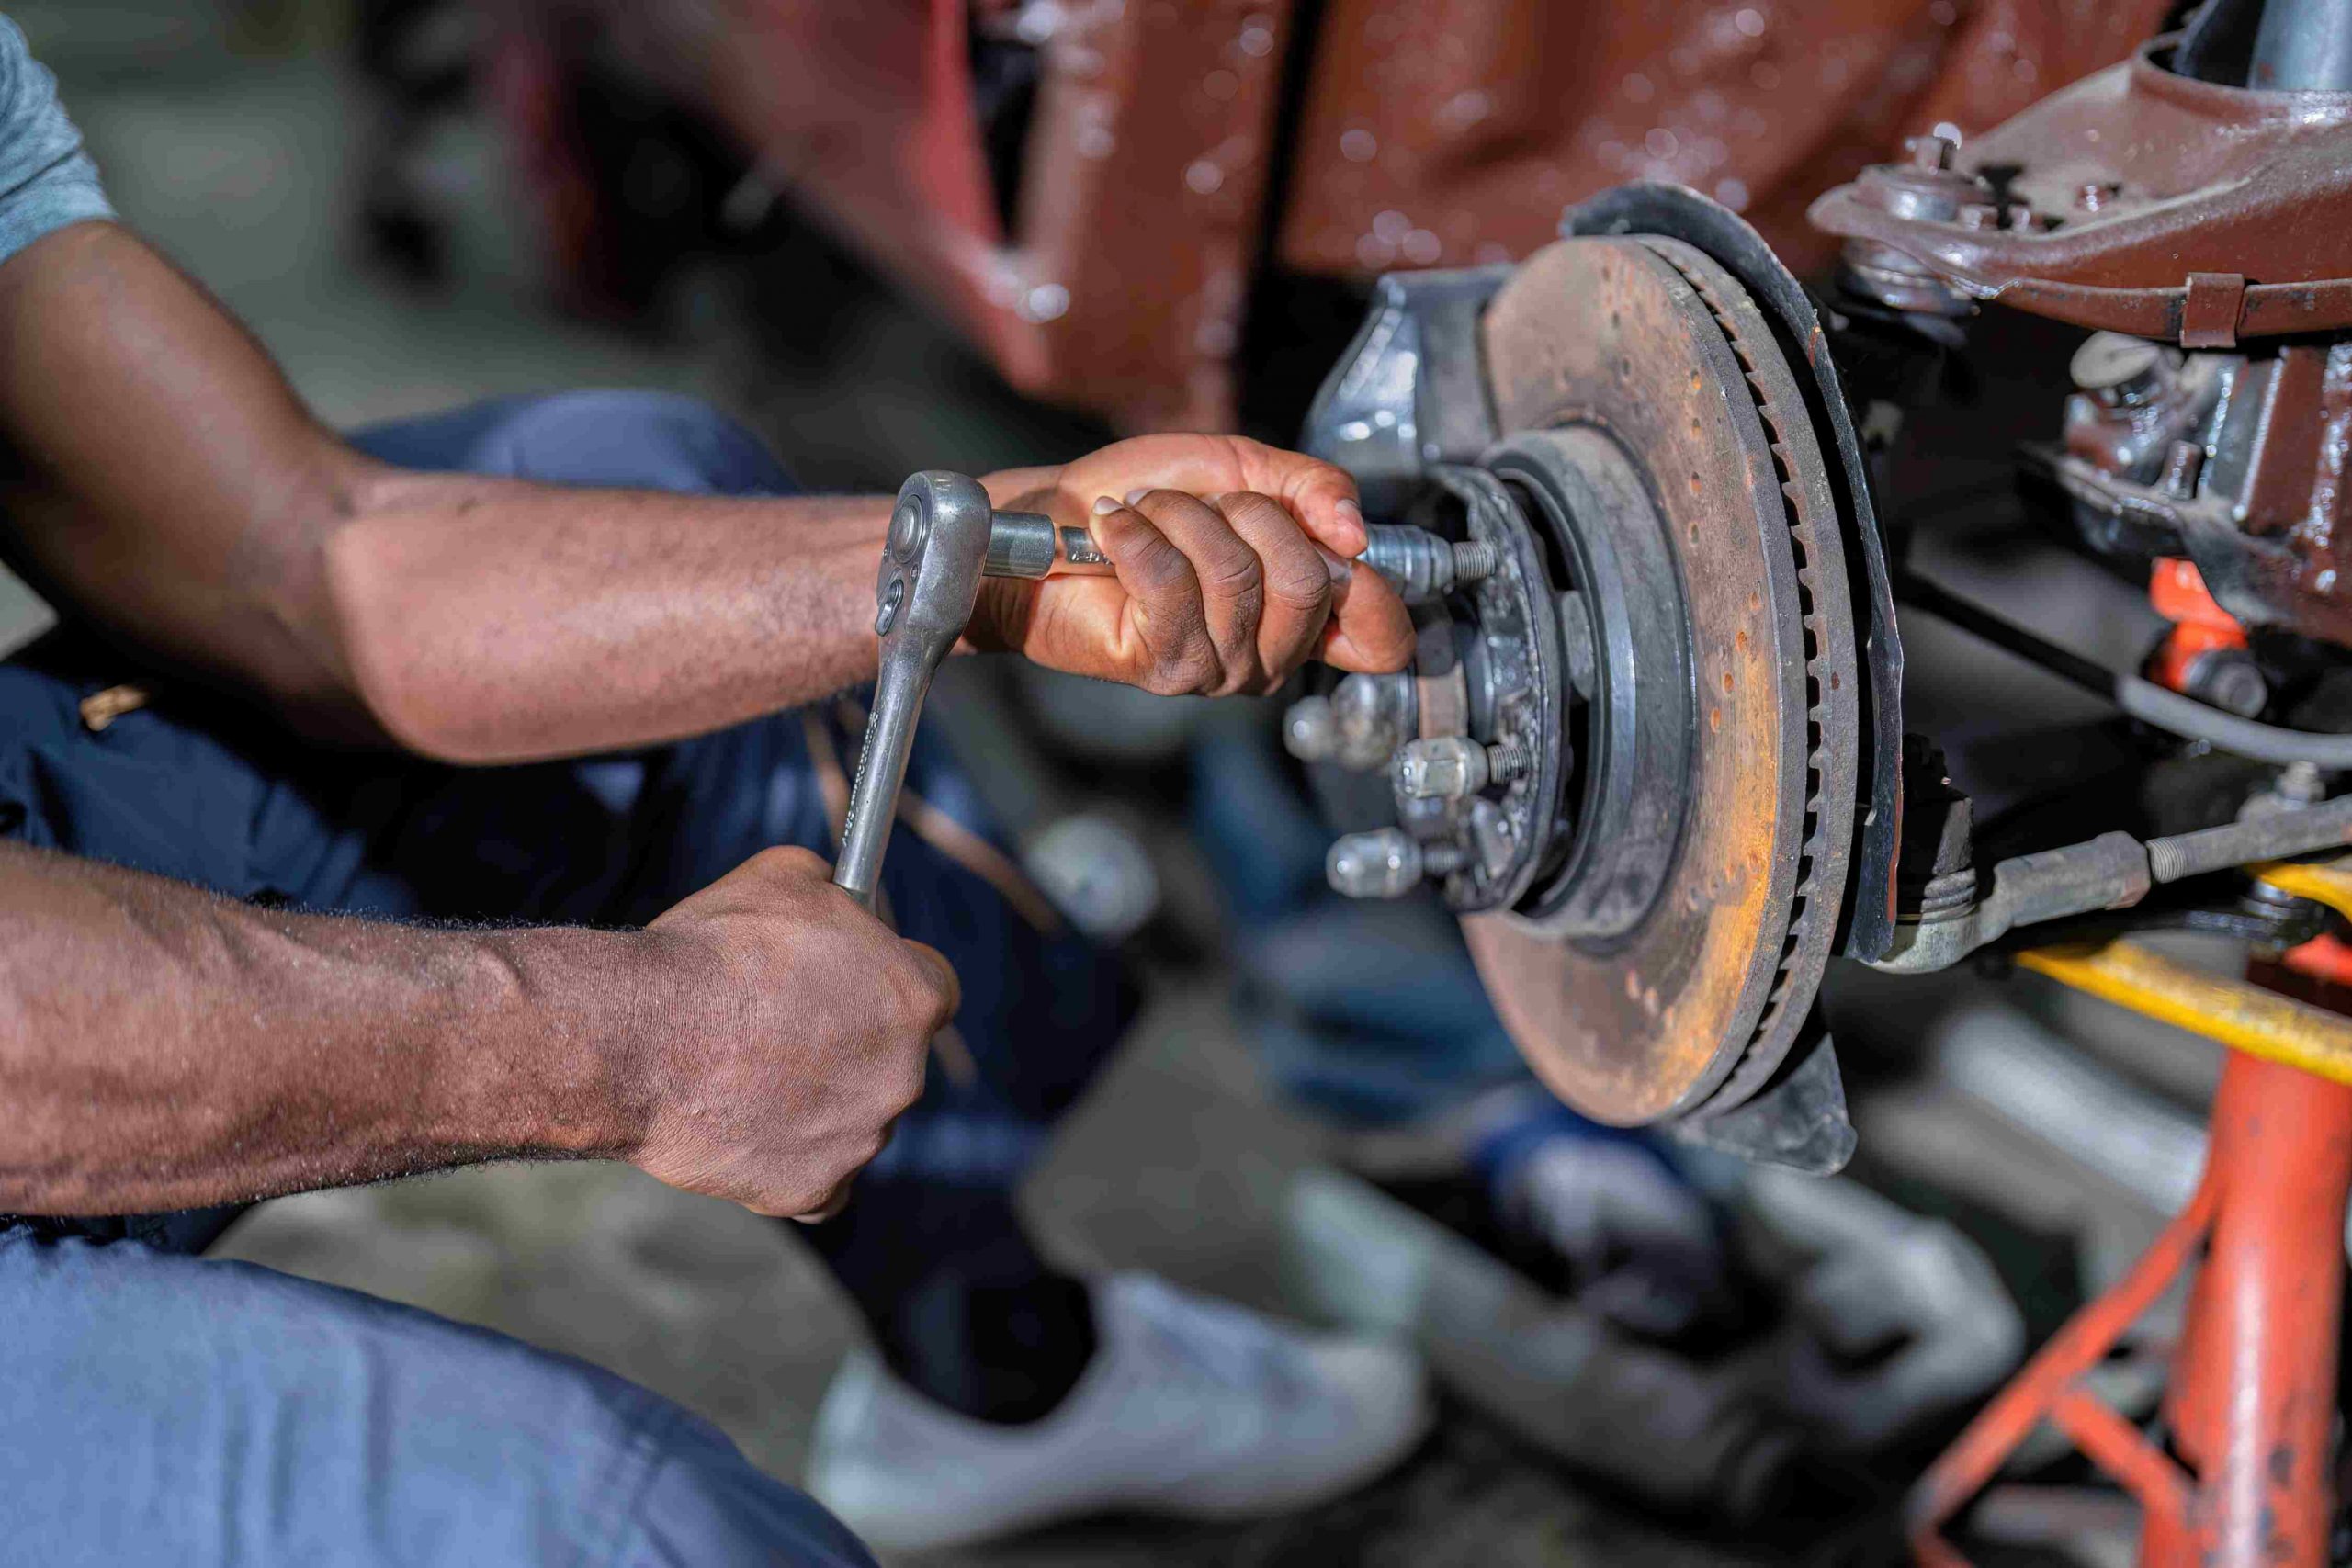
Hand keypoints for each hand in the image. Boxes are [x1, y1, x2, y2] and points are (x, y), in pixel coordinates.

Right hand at [617, 847, 957, 1218]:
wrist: (639, 1036)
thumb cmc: (711, 953)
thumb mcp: (783, 876)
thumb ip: (828, 888)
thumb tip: (833, 890)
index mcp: (913, 998)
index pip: (932, 988)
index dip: (889, 980)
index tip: (858, 980)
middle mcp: (903, 1075)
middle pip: (892, 1060)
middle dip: (850, 1044)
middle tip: (789, 1029)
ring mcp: (860, 1139)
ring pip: (854, 1120)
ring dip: (819, 1103)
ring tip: (749, 1076)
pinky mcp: (812, 1190)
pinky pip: (821, 1183)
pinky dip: (795, 1163)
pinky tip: (758, 1134)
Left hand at [970, 435, 1413, 693]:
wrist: (1049, 519)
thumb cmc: (1143, 497)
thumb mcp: (1243, 469)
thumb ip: (1313, 488)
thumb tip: (1354, 533)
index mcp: (1302, 614)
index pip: (1381, 636)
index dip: (1369, 585)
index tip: (1325, 537)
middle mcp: (1269, 654)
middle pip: (1307, 581)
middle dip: (1250, 513)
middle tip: (1198, 504)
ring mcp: (1217, 668)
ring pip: (1235, 574)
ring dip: (1182, 516)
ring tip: (1145, 511)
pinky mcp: (1161, 665)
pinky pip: (1172, 584)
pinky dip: (1137, 532)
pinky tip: (1113, 524)